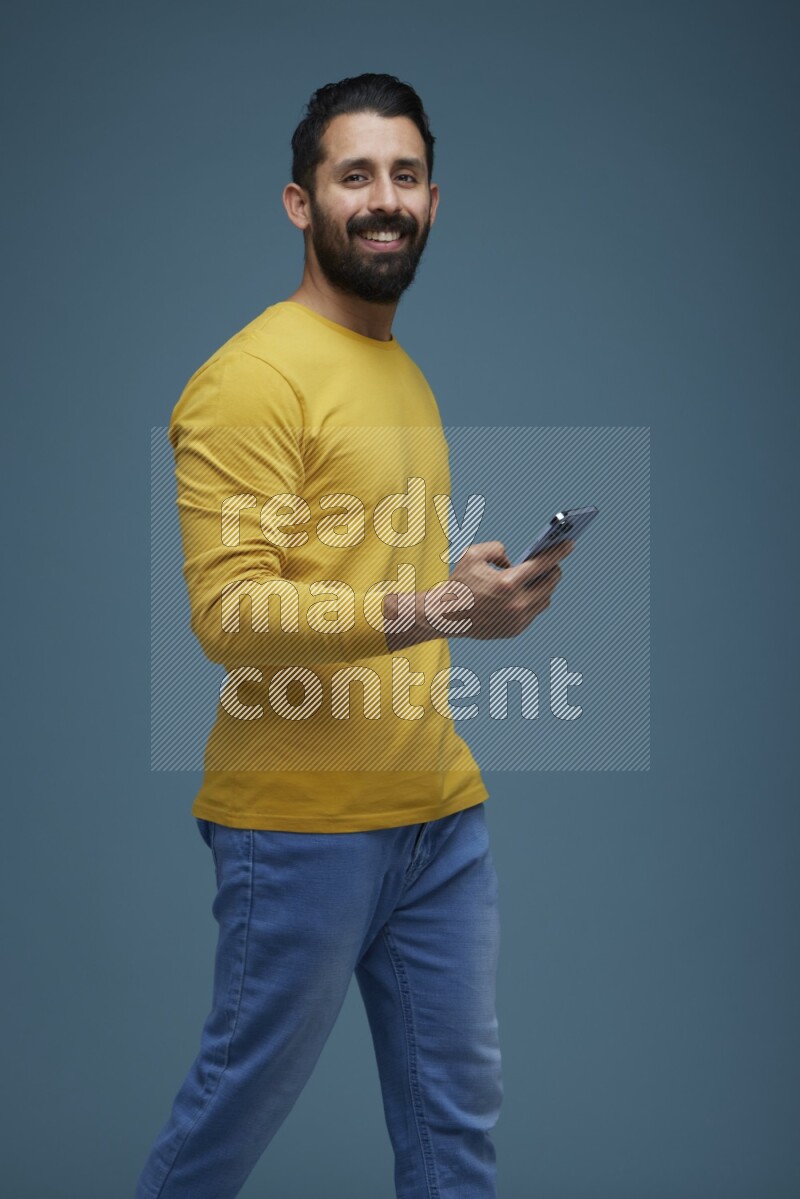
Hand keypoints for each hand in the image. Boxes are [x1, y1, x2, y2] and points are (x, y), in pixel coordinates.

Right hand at [435, 538, 574, 639]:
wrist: (445, 616)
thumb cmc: (459, 583)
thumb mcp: (473, 554)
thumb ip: (497, 548)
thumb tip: (514, 560)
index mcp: (508, 582)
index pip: (543, 564)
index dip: (559, 552)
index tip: (570, 543)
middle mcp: (516, 603)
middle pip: (550, 582)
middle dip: (554, 569)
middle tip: (553, 561)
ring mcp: (517, 619)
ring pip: (545, 599)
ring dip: (546, 586)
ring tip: (543, 576)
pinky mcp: (515, 630)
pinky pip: (534, 612)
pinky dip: (535, 600)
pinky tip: (530, 592)